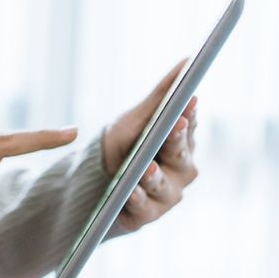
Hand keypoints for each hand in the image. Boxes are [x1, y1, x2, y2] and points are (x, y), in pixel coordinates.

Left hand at [101, 61, 199, 231]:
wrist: (90, 184)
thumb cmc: (120, 146)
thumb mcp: (134, 119)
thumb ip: (160, 96)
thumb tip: (188, 61)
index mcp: (180, 143)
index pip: (188, 127)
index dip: (188, 115)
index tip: (188, 100)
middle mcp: (180, 170)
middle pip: (181, 156)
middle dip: (176, 141)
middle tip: (173, 125)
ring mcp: (166, 195)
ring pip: (164, 186)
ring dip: (154, 176)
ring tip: (146, 168)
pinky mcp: (146, 217)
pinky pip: (144, 210)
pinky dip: (137, 200)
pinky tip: (129, 193)